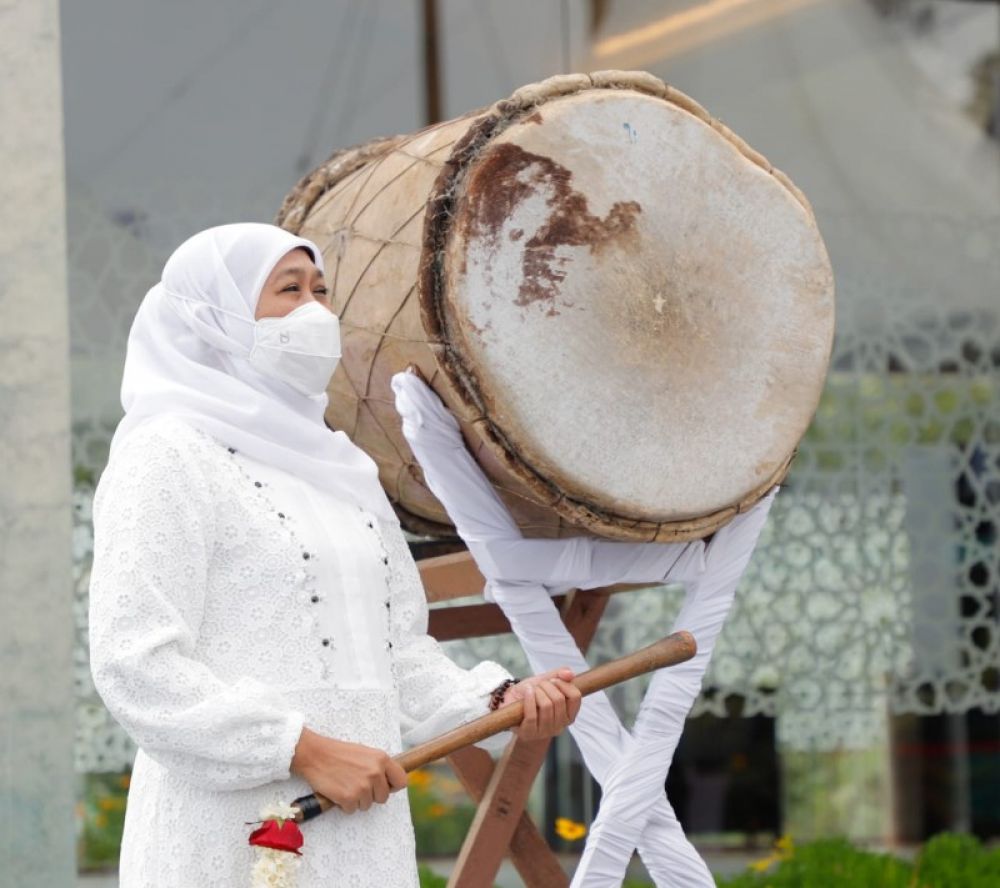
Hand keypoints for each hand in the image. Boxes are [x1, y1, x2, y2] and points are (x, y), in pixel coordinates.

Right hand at [290, 727, 407, 813]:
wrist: (315, 754)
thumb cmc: (339, 753)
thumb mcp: (365, 753)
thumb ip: (379, 766)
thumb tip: (389, 782)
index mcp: (382, 759)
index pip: (401, 781)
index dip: (393, 787)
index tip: (385, 787)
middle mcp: (375, 773)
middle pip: (383, 797)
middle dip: (371, 795)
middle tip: (357, 785)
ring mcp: (363, 786)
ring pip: (367, 805)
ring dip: (357, 800)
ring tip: (346, 785)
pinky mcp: (349, 798)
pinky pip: (352, 810)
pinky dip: (344, 805)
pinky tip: (338, 791)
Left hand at [498, 667, 581, 739]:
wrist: (511, 705)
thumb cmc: (531, 695)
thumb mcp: (545, 682)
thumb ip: (559, 676)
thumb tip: (570, 673)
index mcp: (568, 715)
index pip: (575, 697)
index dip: (564, 684)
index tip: (554, 680)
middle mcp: (560, 726)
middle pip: (559, 699)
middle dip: (547, 686)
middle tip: (540, 684)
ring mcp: (545, 731)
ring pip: (546, 706)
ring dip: (537, 691)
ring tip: (531, 689)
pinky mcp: (529, 732)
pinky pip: (532, 715)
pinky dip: (529, 699)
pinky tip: (527, 691)